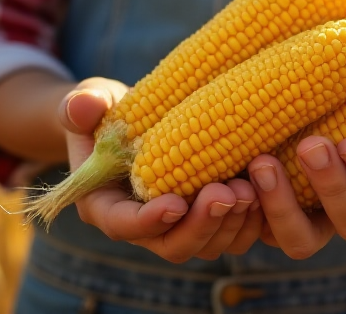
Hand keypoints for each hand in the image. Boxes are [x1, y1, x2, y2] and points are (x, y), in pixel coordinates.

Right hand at [61, 78, 262, 262]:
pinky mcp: (207, 218)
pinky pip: (231, 236)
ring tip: (250, 189)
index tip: (174, 203)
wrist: (137, 118)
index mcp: (106, 205)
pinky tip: (265, 191)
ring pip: (207, 245)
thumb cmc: (106, 110)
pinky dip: (250, 220)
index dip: (148, 221)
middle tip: (226, 192)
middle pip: (172, 245)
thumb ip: (80, 105)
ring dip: (231, 223)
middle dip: (201, 224)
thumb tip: (82, 107)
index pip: (123, 226)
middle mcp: (143, 226)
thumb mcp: (89, 99)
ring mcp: (178, 226)